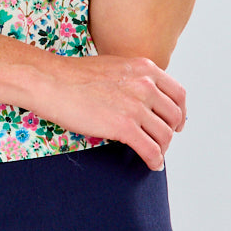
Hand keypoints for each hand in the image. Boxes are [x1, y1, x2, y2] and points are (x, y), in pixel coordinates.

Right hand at [40, 53, 186, 170]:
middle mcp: (145, 85)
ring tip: (154, 155)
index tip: (176, 123)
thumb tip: (140, 97)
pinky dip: (155, 160)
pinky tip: (151, 164)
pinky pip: (151, 149)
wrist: (50, 81)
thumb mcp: (113, 66)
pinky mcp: (124, 126)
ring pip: (164, 135)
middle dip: (170, 132)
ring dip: (162, 148)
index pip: (178, 94)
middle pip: (174, 116)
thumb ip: (132, 79)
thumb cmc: (72, 76)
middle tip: (162, 141)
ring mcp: (136, 106)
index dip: (180, 112)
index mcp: (144, 69)